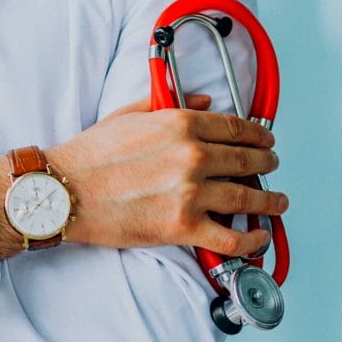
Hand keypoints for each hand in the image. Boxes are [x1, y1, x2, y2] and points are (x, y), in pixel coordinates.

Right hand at [0, 94, 287, 259]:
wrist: (63, 192)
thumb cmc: (90, 155)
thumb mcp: (130, 115)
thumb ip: (172, 105)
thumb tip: (206, 102)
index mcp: (181, 125)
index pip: (235, 128)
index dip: (258, 135)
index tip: (266, 140)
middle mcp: (193, 156)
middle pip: (247, 160)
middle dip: (267, 164)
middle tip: (273, 167)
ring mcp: (191, 193)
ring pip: (247, 198)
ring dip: (270, 201)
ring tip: (278, 202)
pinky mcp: (183, 227)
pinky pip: (230, 237)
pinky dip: (252, 239)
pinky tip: (260, 236)